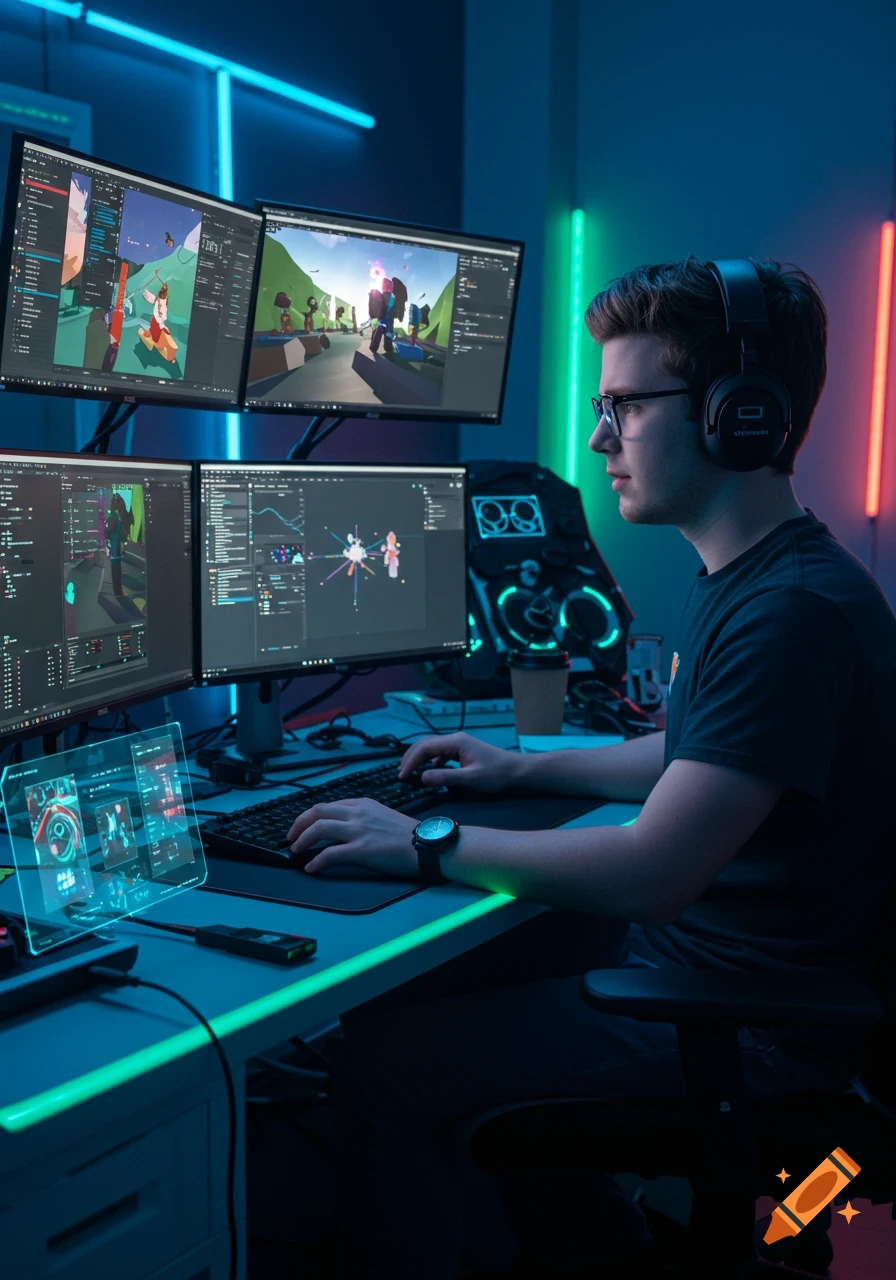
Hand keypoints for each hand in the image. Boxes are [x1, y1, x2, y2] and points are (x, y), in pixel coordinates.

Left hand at [287, 798, 418, 877]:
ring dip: (302, 840)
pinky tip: (311, 867)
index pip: (328, 805)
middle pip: (317, 812)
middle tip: (291, 837)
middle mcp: (358, 814)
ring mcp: (359, 831)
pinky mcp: (361, 850)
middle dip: (299, 824)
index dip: (310, 816)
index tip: (302, 826)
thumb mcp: (382, 815)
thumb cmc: (408, 834)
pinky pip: (329, 854)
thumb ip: (362, 817)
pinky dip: (315, 861)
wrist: (427, 844)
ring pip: (319, 829)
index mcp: (363, 804)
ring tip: (296, 851)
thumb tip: (343, 827)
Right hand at [398, 732, 519, 793]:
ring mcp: (459, 744)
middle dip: (410, 758)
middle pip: (425, 744)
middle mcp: (455, 739)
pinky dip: (430, 762)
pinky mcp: (463, 752)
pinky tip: (429, 773)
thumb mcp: (469, 779)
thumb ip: (444, 778)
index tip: (402, 776)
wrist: (516, 771)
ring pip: (432, 748)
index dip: (411, 762)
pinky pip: (440, 754)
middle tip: (400, 773)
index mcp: (455, 742)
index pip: (425, 748)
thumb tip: (421, 777)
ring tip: (409, 772)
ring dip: (419, 759)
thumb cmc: (495, 775)